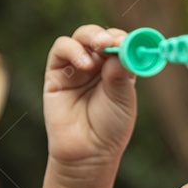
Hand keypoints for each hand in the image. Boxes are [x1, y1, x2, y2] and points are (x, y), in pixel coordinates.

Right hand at [43, 25, 136, 170]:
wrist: (88, 152)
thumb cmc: (110, 127)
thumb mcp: (123, 98)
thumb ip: (121, 73)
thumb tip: (121, 49)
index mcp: (118, 68)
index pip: (122, 43)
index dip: (126, 39)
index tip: (130, 42)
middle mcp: (98, 65)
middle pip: (101, 36)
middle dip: (107, 35)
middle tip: (112, 41)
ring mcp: (76, 67)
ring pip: (81, 37)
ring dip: (91, 37)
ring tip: (99, 49)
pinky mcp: (56, 73)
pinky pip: (61, 49)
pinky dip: (73, 49)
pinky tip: (85, 64)